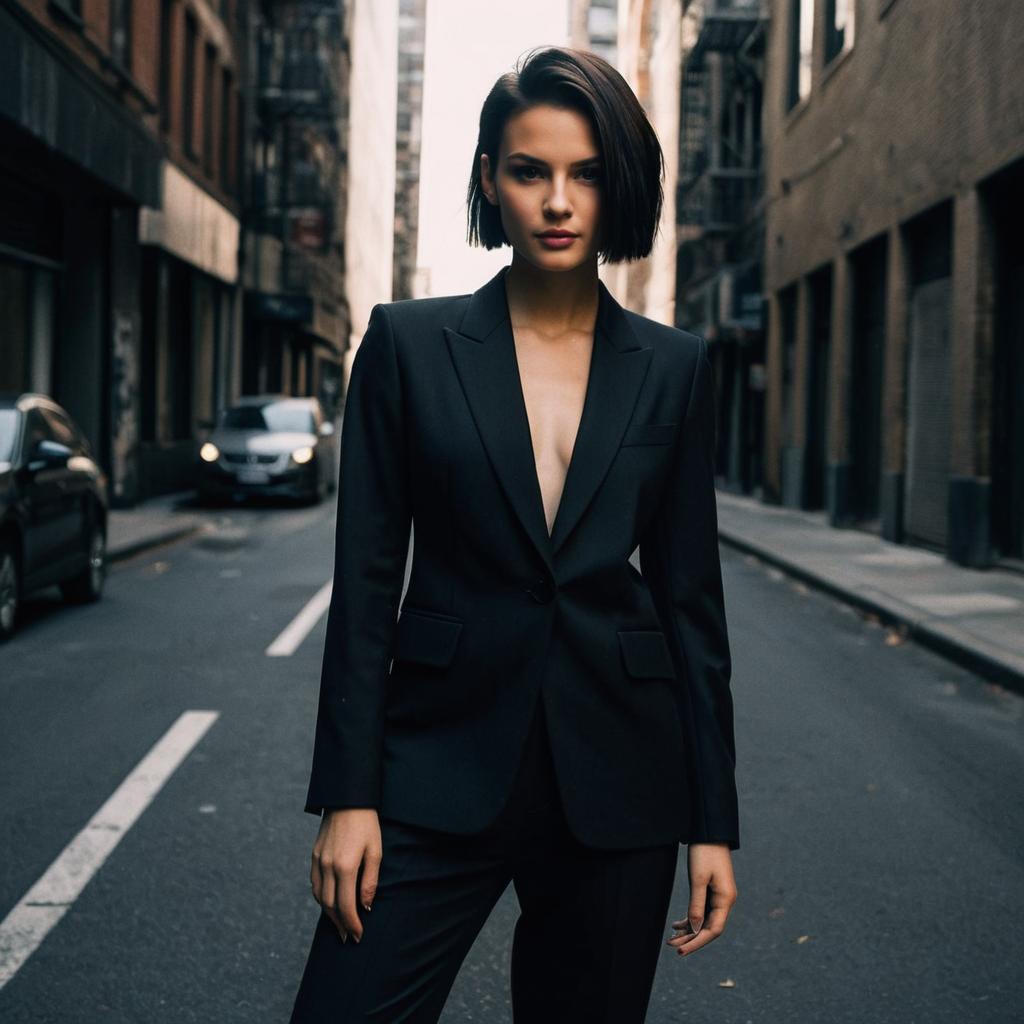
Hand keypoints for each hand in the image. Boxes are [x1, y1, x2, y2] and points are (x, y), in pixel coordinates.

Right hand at [310, 808, 381, 942]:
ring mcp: (318, 861)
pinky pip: (314, 883)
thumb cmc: (366, 824)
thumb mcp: (375, 851)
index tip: (358, 936)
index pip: (345, 905)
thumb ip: (370, 881)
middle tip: (349, 938)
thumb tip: (365, 907)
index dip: (352, 923)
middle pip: (329, 905)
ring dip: (328, 914)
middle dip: (339, 924)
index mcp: (345, 867)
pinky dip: (320, 898)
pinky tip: (329, 903)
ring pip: (319, 896)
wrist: (347, 799)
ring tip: (340, 926)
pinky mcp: (314, 855)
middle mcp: (327, 866)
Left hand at [666, 842, 736, 956]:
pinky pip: (703, 910)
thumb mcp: (698, 879)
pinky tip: (677, 923)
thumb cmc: (704, 853)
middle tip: (671, 945)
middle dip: (690, 938)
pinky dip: (691, 918)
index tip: (681, 950)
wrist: (710, 831)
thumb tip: (695, 930)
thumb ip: (696, 905)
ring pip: (704, 920)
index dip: (696, 942)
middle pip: (708, 927)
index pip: (713, 930)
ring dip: (689, 929)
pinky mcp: (713, 890)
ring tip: (671, 937)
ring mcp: (720, 895)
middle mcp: (725, 900)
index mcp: (726, 899)